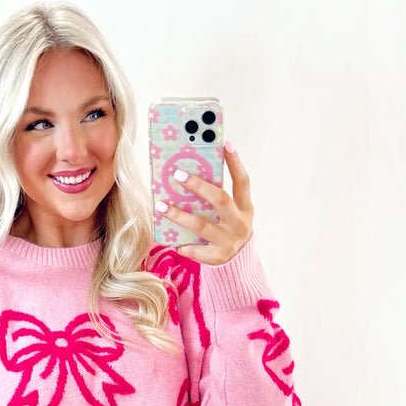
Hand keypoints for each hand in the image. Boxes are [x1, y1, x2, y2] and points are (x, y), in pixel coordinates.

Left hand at [156, 139, 253, 265]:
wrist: (237, 262)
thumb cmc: (227, 228)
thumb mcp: (230, 212)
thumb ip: (217, 197)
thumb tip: (189, 172)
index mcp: (245, 208)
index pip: (242, 181)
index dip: (235, 163)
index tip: (225, 143)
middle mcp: (239, 223)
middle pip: (220, 200)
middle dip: (199, 186)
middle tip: (177, 175)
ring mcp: (229, 241)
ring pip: (201, 225)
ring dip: (179, 215)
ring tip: (160, 206)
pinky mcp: (218, 257)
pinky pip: (196, 250)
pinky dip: (184, 245)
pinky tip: (173, 241)